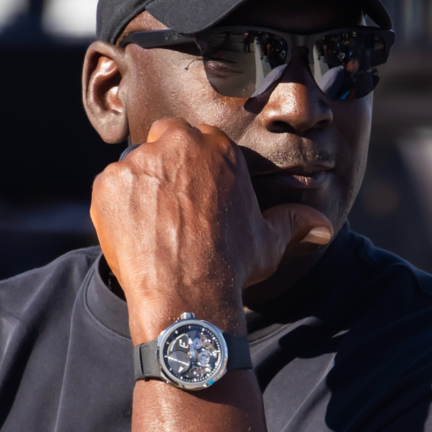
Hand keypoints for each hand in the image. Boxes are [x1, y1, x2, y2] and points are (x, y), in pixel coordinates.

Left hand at [89, 117, 332, 342]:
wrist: (187, 292)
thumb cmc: (232, 265)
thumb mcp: (268, 241)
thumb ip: (292, 222)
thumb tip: (324, 227)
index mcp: (216, 146)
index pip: (198, 138)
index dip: (195, 166)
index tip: (194, 193)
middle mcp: (176, 144)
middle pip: (163, 140)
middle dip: (165, 163)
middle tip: (168, 203)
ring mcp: (137, 161)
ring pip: (133, 164)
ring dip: (138, 186)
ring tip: (150, 225)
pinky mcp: (107, 183)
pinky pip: (108, 188)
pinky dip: (115, 206)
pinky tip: (132, 233)